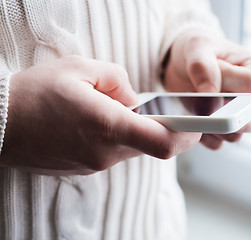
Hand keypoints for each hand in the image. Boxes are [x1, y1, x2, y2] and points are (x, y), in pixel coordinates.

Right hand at [0, 55, 200, 174]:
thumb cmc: (35, 93)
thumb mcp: (82, 69)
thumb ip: (120, 82)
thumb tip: (136, 101)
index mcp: (108, 126)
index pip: (164, 143)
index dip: (189, 134)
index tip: (198, 123)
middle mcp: (105, 152)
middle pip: (152, 144)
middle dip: (159, 125)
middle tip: (153, 106)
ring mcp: (95, 164)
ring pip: (132, 147)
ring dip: (134, 128)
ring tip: (111, 107)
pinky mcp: (86, 168)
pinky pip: (114, 152)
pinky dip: (116, 137)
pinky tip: (97, 121)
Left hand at [164, 30, 250, 148]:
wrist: (181, 63)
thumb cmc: (197, 49)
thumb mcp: (197, 46)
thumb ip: (203, 66)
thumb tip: (209, 93)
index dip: (230, 89)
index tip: (208, 91)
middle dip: (235, 123)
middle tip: (209, 118)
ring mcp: (237, 116)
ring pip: (236, 136)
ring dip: (213, 130)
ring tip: (192, 113)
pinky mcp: (220, 129)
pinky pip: (216, 143)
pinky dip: (201, 138)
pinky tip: (188, 124)